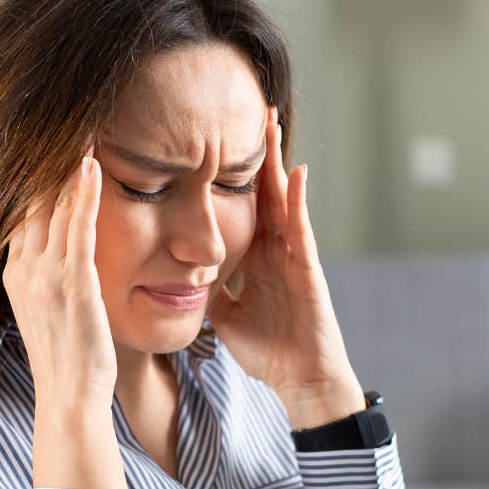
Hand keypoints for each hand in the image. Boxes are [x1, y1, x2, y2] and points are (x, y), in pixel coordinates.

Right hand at [3, 146, 117, 407]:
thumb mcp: (45, 312)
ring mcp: (47, 277)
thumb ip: (44, 277)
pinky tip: (91, 166)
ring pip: (53, 208)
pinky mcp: (74, 285)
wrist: (68, 397)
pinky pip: (78, 230)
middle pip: (31, 202)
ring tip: (79, 130)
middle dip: (43, 162)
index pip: (21, 213)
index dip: (31, 177)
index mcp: (16, 275)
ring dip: (66, 167)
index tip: (42, 144)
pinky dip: (83, 195)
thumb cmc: (66, 357)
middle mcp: (25, 270)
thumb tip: (55, 254)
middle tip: (59, 121)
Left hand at [207, 106, 363, 420]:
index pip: (236, 208)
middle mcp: (272, 250)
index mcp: (252, 259)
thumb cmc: (267, 350)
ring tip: (271, 120)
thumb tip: (180, 282)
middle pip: (260, 192)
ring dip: (275, 161)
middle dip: (253, 153)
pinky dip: (298, 200)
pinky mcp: (307, 269)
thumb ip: (208, 294)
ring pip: (282, 199)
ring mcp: (292, 256)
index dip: (225, 177)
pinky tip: (294, 170)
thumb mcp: (225, 317)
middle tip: (245, 110)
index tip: (209, 145)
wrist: (297, 378)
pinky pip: (301, 228)